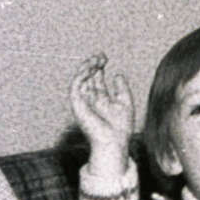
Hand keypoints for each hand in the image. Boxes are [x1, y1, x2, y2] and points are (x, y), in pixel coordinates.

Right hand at [69, 53, 135, 171]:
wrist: (115, 142)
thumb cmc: (121, 128)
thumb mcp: (125, 103)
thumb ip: (121, 88)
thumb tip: (117, 74)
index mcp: (100, 99)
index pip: (96, 78)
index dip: (98, 66)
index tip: (104, 57)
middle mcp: (90, 100)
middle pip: (87, 77)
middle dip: (92, 65)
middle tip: (100, 56)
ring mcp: (83, 103)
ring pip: (79, 80)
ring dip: (85, 68)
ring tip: (95, 60)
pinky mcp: (78, 106)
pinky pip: (75, 88)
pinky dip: (80, 77)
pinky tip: (89, 69)